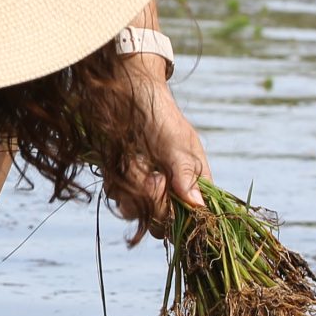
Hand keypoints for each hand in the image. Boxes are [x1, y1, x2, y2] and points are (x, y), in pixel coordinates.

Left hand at [102, 65, 208, 240]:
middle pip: (162, 221)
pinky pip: (118, 199)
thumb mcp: (176, 143)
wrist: (125, 94)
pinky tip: (121, 163)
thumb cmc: (159, 115)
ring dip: (131, 188)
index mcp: (194, 181)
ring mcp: (147, 188)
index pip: (192, 217)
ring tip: (134, 162)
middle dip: (152, 201)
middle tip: (151, 177)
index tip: (167, 193)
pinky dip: (116, 183)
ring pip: (137, 212)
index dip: (178, 215)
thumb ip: (186, 174)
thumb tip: (198, 207)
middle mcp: (173, 189)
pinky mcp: (126, 184)